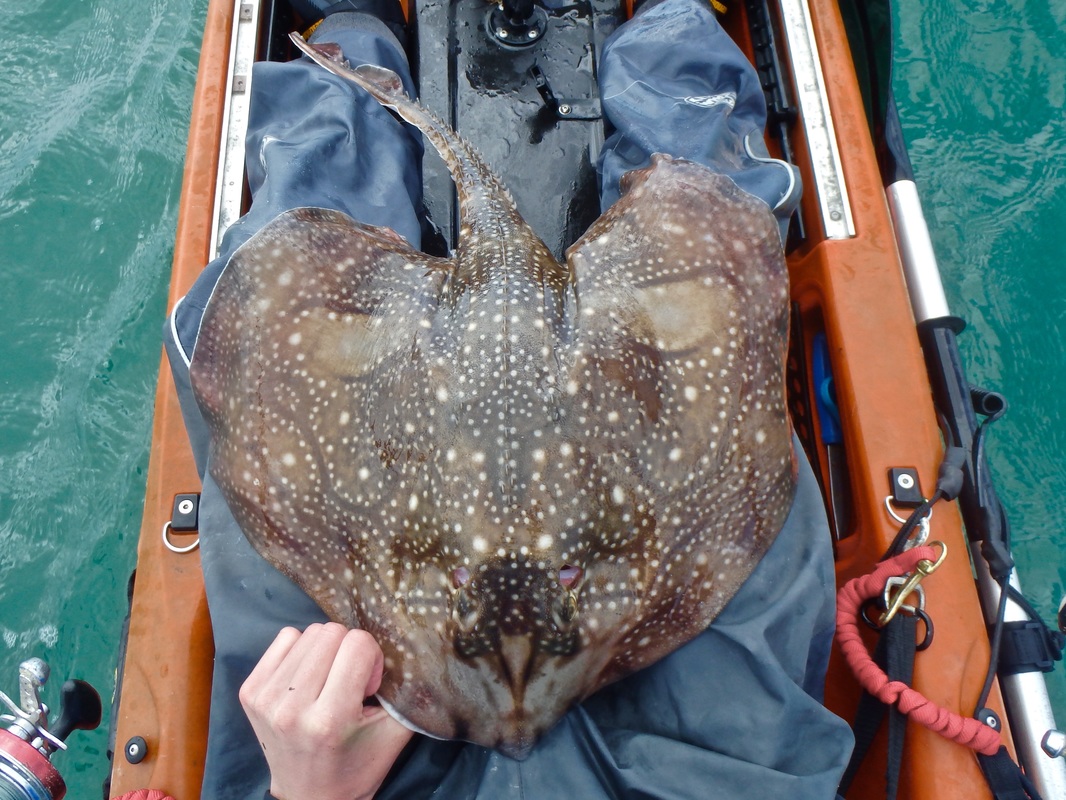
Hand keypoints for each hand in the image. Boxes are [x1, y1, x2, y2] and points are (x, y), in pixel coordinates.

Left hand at [240, 622, 413, 799]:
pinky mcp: (250, 691)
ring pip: (309, 633)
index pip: (358, 643)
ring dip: (326, 652)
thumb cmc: (357, 766)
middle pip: (331, 632)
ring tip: (327, 683)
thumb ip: (410, 693)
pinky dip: (302, 651)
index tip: (367, 687)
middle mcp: (292, 707)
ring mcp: (266, 698)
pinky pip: (285, 638)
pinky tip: (308, 679)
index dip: (371, 659)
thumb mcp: (394, 734)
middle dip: (349, 652)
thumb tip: (415, 649)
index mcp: (329, 718)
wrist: (309, 797)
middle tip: (349, 685)